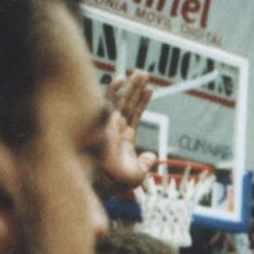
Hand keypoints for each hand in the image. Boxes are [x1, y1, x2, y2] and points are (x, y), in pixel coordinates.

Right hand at [98, 71, 157, 193]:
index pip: (135, 115)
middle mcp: (116, 128)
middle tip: (145, 73)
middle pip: (128, 103)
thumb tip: (151, 156)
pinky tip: (122, 80)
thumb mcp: (139, 173)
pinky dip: (114, 90)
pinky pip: (108, 101)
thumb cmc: (120, 180)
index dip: (143, 102)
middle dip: (137, 88)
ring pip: (121, 100)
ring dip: (131, 86)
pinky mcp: (103, 120)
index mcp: (125, 139)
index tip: (150, 89)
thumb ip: (145, 162)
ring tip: (141, 73)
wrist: (106, 181)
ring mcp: (109, 123)